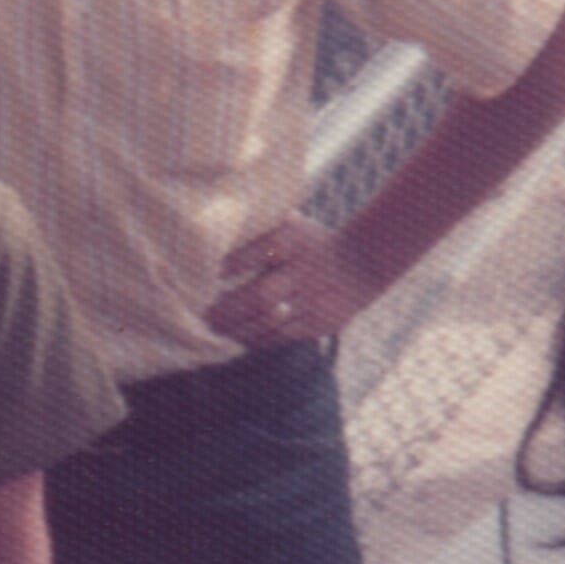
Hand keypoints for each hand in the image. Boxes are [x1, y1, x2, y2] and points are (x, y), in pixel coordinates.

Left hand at [211, 217, 376, 344]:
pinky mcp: (321, 323)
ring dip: (236, 329)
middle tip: (200, 314)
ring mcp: (315, 300)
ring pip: (269, 321)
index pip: (256, 253)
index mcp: (295, 241)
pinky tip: (237, 338)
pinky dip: (257, 339)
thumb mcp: (293, 225)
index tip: (203, 274)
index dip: (229, 266)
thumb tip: (217, 224)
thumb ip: (261, 227)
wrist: (364, 262)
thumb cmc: (311, 242)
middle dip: (227, 308)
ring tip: (212, 330)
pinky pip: (282, 337)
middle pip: (260, 295)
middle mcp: (305, 270)